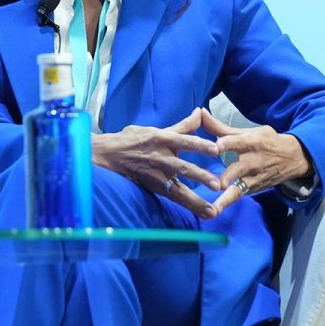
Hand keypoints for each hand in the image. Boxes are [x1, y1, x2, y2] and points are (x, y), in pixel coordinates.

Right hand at [92, 108, 220, 219]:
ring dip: (196, 200)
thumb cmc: (134, 140)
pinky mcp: (154, 187)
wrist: (108, 154)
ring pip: (178, 189)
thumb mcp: (156, 129)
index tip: (215, 150)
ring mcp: (156, 175)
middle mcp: (160, 157)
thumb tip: (200, 112)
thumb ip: (182, 126)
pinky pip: (174, 197)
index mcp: (161, 139)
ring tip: (212, 211)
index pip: (183, 141)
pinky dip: (189, 205)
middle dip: (199, 176)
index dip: (199, 145)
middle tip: (216, 184)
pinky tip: (204, 213)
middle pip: (182, 168)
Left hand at [200, 108, 311, 216]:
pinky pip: (238, 196)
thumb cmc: (265, 141)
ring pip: (239, 188)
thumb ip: (220, 127)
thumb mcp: (247, 131)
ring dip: (226, 198)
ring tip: (213, 208)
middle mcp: (253, 161)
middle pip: (239, 168)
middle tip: (217, 183)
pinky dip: (227, 203)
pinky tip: (214, 212)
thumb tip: (199, 112)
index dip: (225, 144)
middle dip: (228, 175)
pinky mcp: (253, 188)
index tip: (213, 148)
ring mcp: (254, 177)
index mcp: (251, 142)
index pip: (236, 142)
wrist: (293, 158)